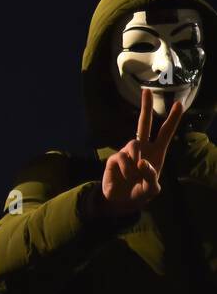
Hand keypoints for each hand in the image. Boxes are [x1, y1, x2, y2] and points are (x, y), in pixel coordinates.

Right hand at [99, 89, 183, 216]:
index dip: (172, 119)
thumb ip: (152, 177)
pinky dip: (124, 169)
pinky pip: (121, 158)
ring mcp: (127, 152)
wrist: (119, 202)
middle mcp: (142, 149)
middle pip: (144, 124)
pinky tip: (123, 176)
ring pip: (133, 145)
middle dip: (145, 107)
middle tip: (146, 90)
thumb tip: (142, 162)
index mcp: (156, 154)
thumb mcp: (152, 190)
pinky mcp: (114, 158)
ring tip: (132, 176)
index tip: (178, 104)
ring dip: (135, 162)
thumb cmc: (140, 194)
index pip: (165, 133)